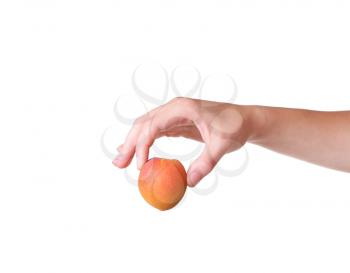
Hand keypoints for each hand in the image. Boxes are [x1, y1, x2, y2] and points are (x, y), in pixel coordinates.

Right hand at [113, 97, 255, 185]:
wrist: (244, 119)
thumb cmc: (235, 127)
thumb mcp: (222, 145)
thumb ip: (206, 162)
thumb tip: (189, 183)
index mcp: (182, 108)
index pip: (153, 125)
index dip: (143, 145)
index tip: (141, 166)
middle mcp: (174, 108)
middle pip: (143, 124)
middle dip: (130, 144)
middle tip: (118, 164)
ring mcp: (174, 114)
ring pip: (146, 126)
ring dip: (133, 143)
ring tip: (120, 161)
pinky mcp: (176, 122)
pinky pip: (155, 131)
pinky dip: (144, 142)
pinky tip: (137, 152)